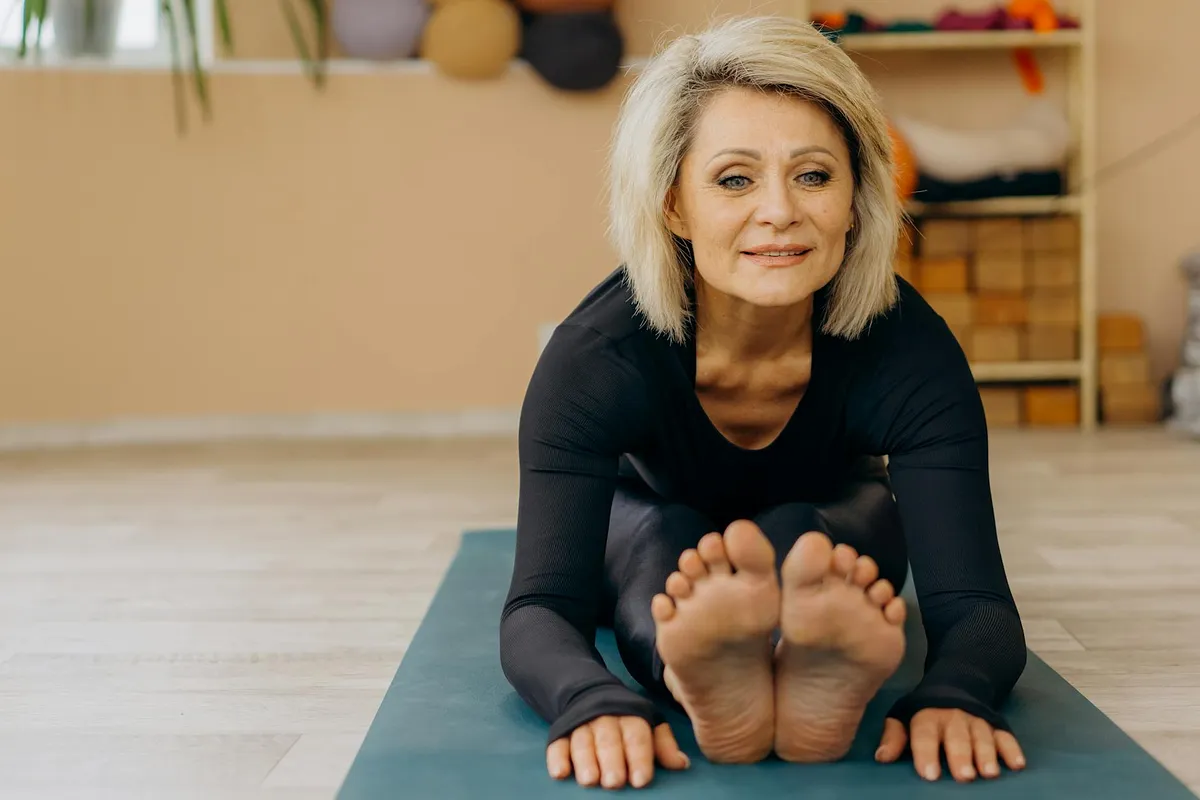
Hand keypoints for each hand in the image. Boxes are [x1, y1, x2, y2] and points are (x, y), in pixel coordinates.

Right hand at [547, 716, 689, 788]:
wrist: (589, 692)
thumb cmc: (626, 720)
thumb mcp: (649, 724)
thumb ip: (663, 744)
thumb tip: (681, 764)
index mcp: (630, 716)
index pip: (636, 736)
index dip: (639, 758)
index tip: (641, 780)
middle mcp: (605, 718)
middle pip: (609, 740)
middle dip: (612, 761)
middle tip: (614, 782)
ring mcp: (581, 724)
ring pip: (583, 742)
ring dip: (585, 761)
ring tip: (590, 781)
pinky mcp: (560, 731)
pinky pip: (557, 744)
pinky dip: (557, 758)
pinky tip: (560, 773)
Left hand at [875, 708, 1025, 781]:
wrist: (957, 682)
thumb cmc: (925, 710)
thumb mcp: (904, 715)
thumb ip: (894, 736)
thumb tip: (882, 757)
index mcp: (928, 716)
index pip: (925, 734)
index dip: (927, 753)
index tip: (929, 774)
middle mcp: (954, 718)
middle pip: (957, 738)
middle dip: (960, 757)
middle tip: (964, 776)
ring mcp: (977, 721)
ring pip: (982, 738)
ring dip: (987, 755)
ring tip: (988, 773)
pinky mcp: (997, 725)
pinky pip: (1006, 737)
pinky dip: (1012, 750)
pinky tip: (1017, 764)